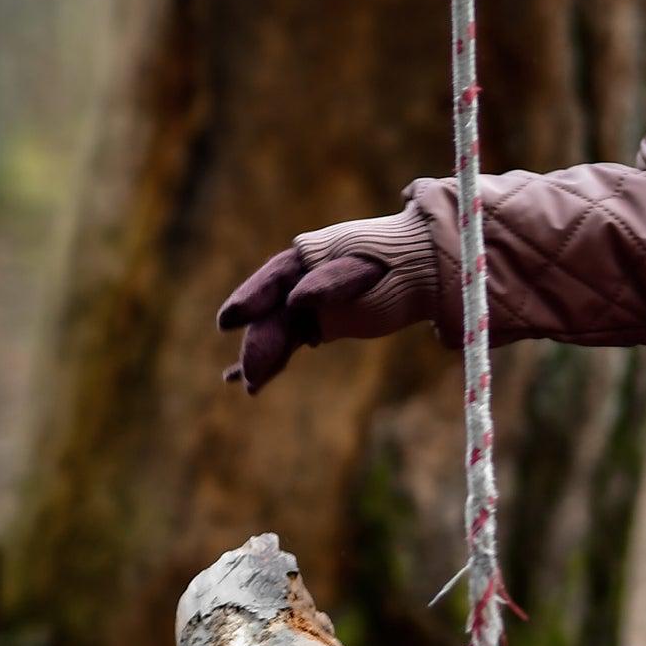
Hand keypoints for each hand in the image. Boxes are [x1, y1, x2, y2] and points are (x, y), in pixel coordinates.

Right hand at [217, 244, 388, 393]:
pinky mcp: (315, 326)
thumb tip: (296, 300)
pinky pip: (287, 344)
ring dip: (261, 360)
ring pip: (277, 334)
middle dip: (258, 344)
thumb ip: (331, 282)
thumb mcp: (365, 269)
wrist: (417, 269)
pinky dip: (271, 363)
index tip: (229, 321)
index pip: (273, 280)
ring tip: (250, 386)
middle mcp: (296, 282)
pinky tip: (246, 383)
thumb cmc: (392, 262)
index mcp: (305, 259)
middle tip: (250, 375)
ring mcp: (303, 306)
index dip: (250, 299)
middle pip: (272, 315)